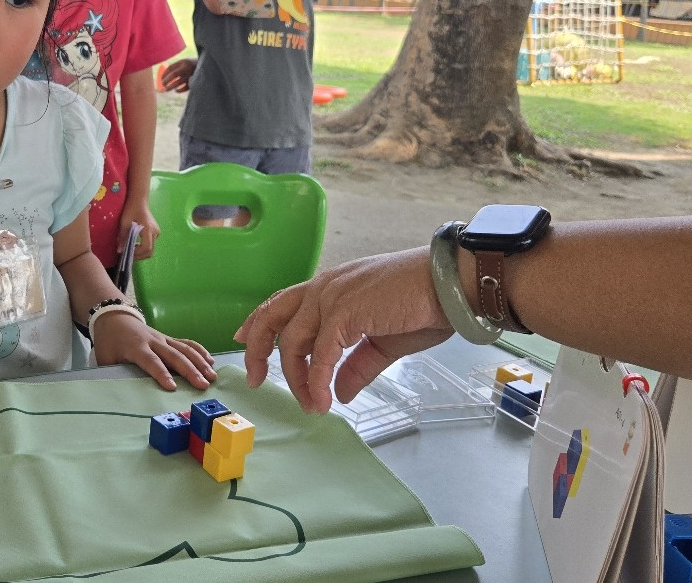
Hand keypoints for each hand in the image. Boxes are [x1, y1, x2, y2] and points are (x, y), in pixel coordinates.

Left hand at [93, 312, 216, 390]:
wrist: (114, 318)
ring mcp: (163, 338)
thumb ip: (113, 374)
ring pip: (184, 348)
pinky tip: (211, 361)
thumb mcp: (105, 358)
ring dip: (200, 362)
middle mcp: (153, 341)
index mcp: (135, 347)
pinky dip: (200, 351)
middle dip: (190, 371)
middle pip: (174, 355)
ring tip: (212, 377)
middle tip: (203, 385)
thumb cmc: (109, 342)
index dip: (161, 374)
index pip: (151, 361)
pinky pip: (187, 343)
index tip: (172, 387)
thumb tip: (120, 393)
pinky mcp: (169, 338)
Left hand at [117, 203, 159, 259]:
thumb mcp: (125, 223)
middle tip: (129, 254)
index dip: (137, 253)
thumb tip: (120, 251)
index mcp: (148, 230)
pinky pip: (151, 244)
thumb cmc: (131, 209)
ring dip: (141, 252)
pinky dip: (143, 248)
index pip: (146, 248)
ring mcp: (157, 232)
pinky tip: (135, 244)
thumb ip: (123, 237)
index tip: (128, 251)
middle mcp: (155, 232)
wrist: (139, 200)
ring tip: (131, 249)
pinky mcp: (156, 232)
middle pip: (150, 251)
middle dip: (139, 256)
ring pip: (151, 249)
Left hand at [159, 58, 195, 92]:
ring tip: (166, 89)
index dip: (164, 74)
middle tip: (162, 84)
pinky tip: (176, 90)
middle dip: (166, 80)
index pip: (170, 68)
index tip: (161, 78)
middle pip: (173, 75)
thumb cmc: (193, 65)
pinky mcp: (194, 82)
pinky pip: (185, 88)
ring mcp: (190, 75)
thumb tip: (164, 74)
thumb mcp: (185, 63)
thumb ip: (177, 67)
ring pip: (178, 82)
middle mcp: (187, 68)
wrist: (208, 67)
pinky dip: (180, 90)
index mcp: (183, 62)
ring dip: (170, 86)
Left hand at [235, 248, 452, 413]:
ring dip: (297, 378)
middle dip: (256, 348)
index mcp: (331, 286)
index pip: (283, 302)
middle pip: (272, 315)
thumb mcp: (383, 342)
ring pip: (293, 340)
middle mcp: (324, 287)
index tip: (242, 339)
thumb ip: (357, 366)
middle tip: (254, 378)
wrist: (449, 286)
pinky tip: (322, 401)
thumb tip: (339, 393)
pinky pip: (320, 353)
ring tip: (309, 406)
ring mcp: (332, 296)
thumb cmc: (423, 305)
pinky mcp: (345, 312)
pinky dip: (316, 380)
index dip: (259, 322)